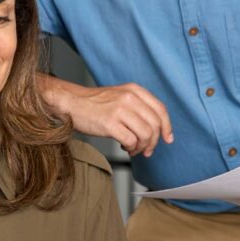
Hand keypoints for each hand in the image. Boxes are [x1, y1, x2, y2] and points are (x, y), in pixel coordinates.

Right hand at [43, 77, 172, 156]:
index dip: (167, 127)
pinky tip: (124, 146)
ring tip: (133, 148)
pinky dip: (131, 147)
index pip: (160, 110)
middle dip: (154, 142)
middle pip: (155, 124)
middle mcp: (129, 98)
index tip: (167, 139)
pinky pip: (131, 140)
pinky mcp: (109, 123)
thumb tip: (156, 128)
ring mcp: (119, 109)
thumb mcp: (120, 96)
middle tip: (147, 149)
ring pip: (145, 134)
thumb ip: (138, 106)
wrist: (71, 103)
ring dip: (141, 146)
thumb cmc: (94, 103)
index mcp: (134, 90)